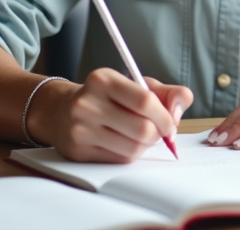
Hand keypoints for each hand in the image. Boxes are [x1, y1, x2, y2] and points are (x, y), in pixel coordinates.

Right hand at [37, 68, 193, 161]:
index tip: (171, 123)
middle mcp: (88, 103)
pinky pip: (119, 160)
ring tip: (140, 136)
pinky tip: (124, 143)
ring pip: (132, 148)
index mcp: (104, 80)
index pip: (145, 100)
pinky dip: (130, 154)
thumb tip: (178, 111)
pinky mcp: (78, 151)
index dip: (165, 116)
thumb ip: (167, 93)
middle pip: (142, 129)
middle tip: (158, 132)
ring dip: (145, 146)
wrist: (61, 111)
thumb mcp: (136, 84)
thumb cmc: (107, 97)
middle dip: (157, 134)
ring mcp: (80, 129)